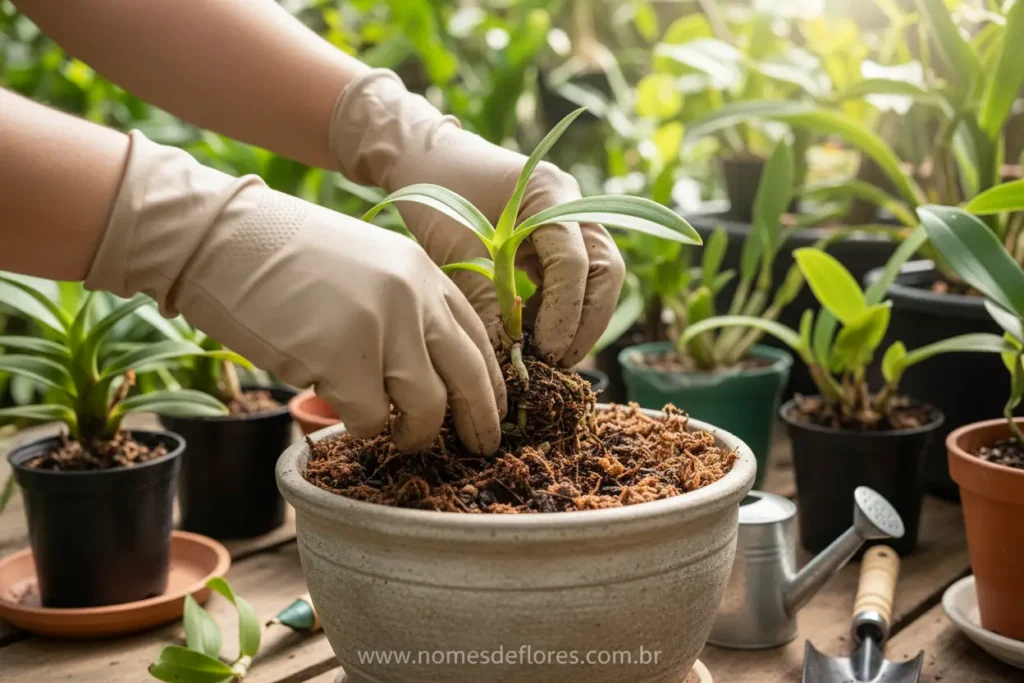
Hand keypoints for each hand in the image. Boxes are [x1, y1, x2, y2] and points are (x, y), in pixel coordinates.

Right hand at [86, 132, 505, 454]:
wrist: (221, 239)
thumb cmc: (282, 256)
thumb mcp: (366, 266)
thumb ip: (403, 307)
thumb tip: (426, 370)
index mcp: (422, 274)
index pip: (478, 337)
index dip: (491, 383)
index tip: (492, 411)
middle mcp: (414, 298)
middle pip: (471, 376)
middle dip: (481, 420)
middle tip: (481, 447)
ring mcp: (382, 328)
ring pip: (428, 408)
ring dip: (417, 434)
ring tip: (399, 436)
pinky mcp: (344, 359)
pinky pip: (372, 420)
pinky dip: (363, 429)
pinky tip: (347, 418)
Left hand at [330, 71, 625, 366]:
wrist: (422, 160)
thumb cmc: (435, 193)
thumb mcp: (456, 249)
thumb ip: (487, 301)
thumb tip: (511, 358)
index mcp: (550, 192)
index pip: (574, 262)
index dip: (563, 313)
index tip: (539, 351)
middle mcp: (571, 203)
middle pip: (606, 271)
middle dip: (585, 322)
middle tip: (553, 362)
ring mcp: (570, 220)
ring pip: (599, 278)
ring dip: (578, 320)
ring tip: (543, 354)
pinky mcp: (558, 238)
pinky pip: (577, 279)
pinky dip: (562, 309)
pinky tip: (534, 333)